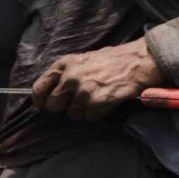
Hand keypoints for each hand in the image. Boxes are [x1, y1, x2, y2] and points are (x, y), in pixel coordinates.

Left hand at [33, 38, 160, 120]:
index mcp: (64, 65)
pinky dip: (98, 114)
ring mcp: (83, 89)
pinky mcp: (98, 101)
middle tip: (79, 102)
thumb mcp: (82, 60)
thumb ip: (65, 74)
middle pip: (54, 106)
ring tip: (98, 98)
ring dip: (85, 111)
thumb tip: (50, 93)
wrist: (139, 60)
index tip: (45, 106)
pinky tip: (107, 102)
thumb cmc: (112, 60)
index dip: (41, 101)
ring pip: (73, 114)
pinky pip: (90, 117)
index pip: (39, 89)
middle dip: (65, 108)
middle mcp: (70, 77)